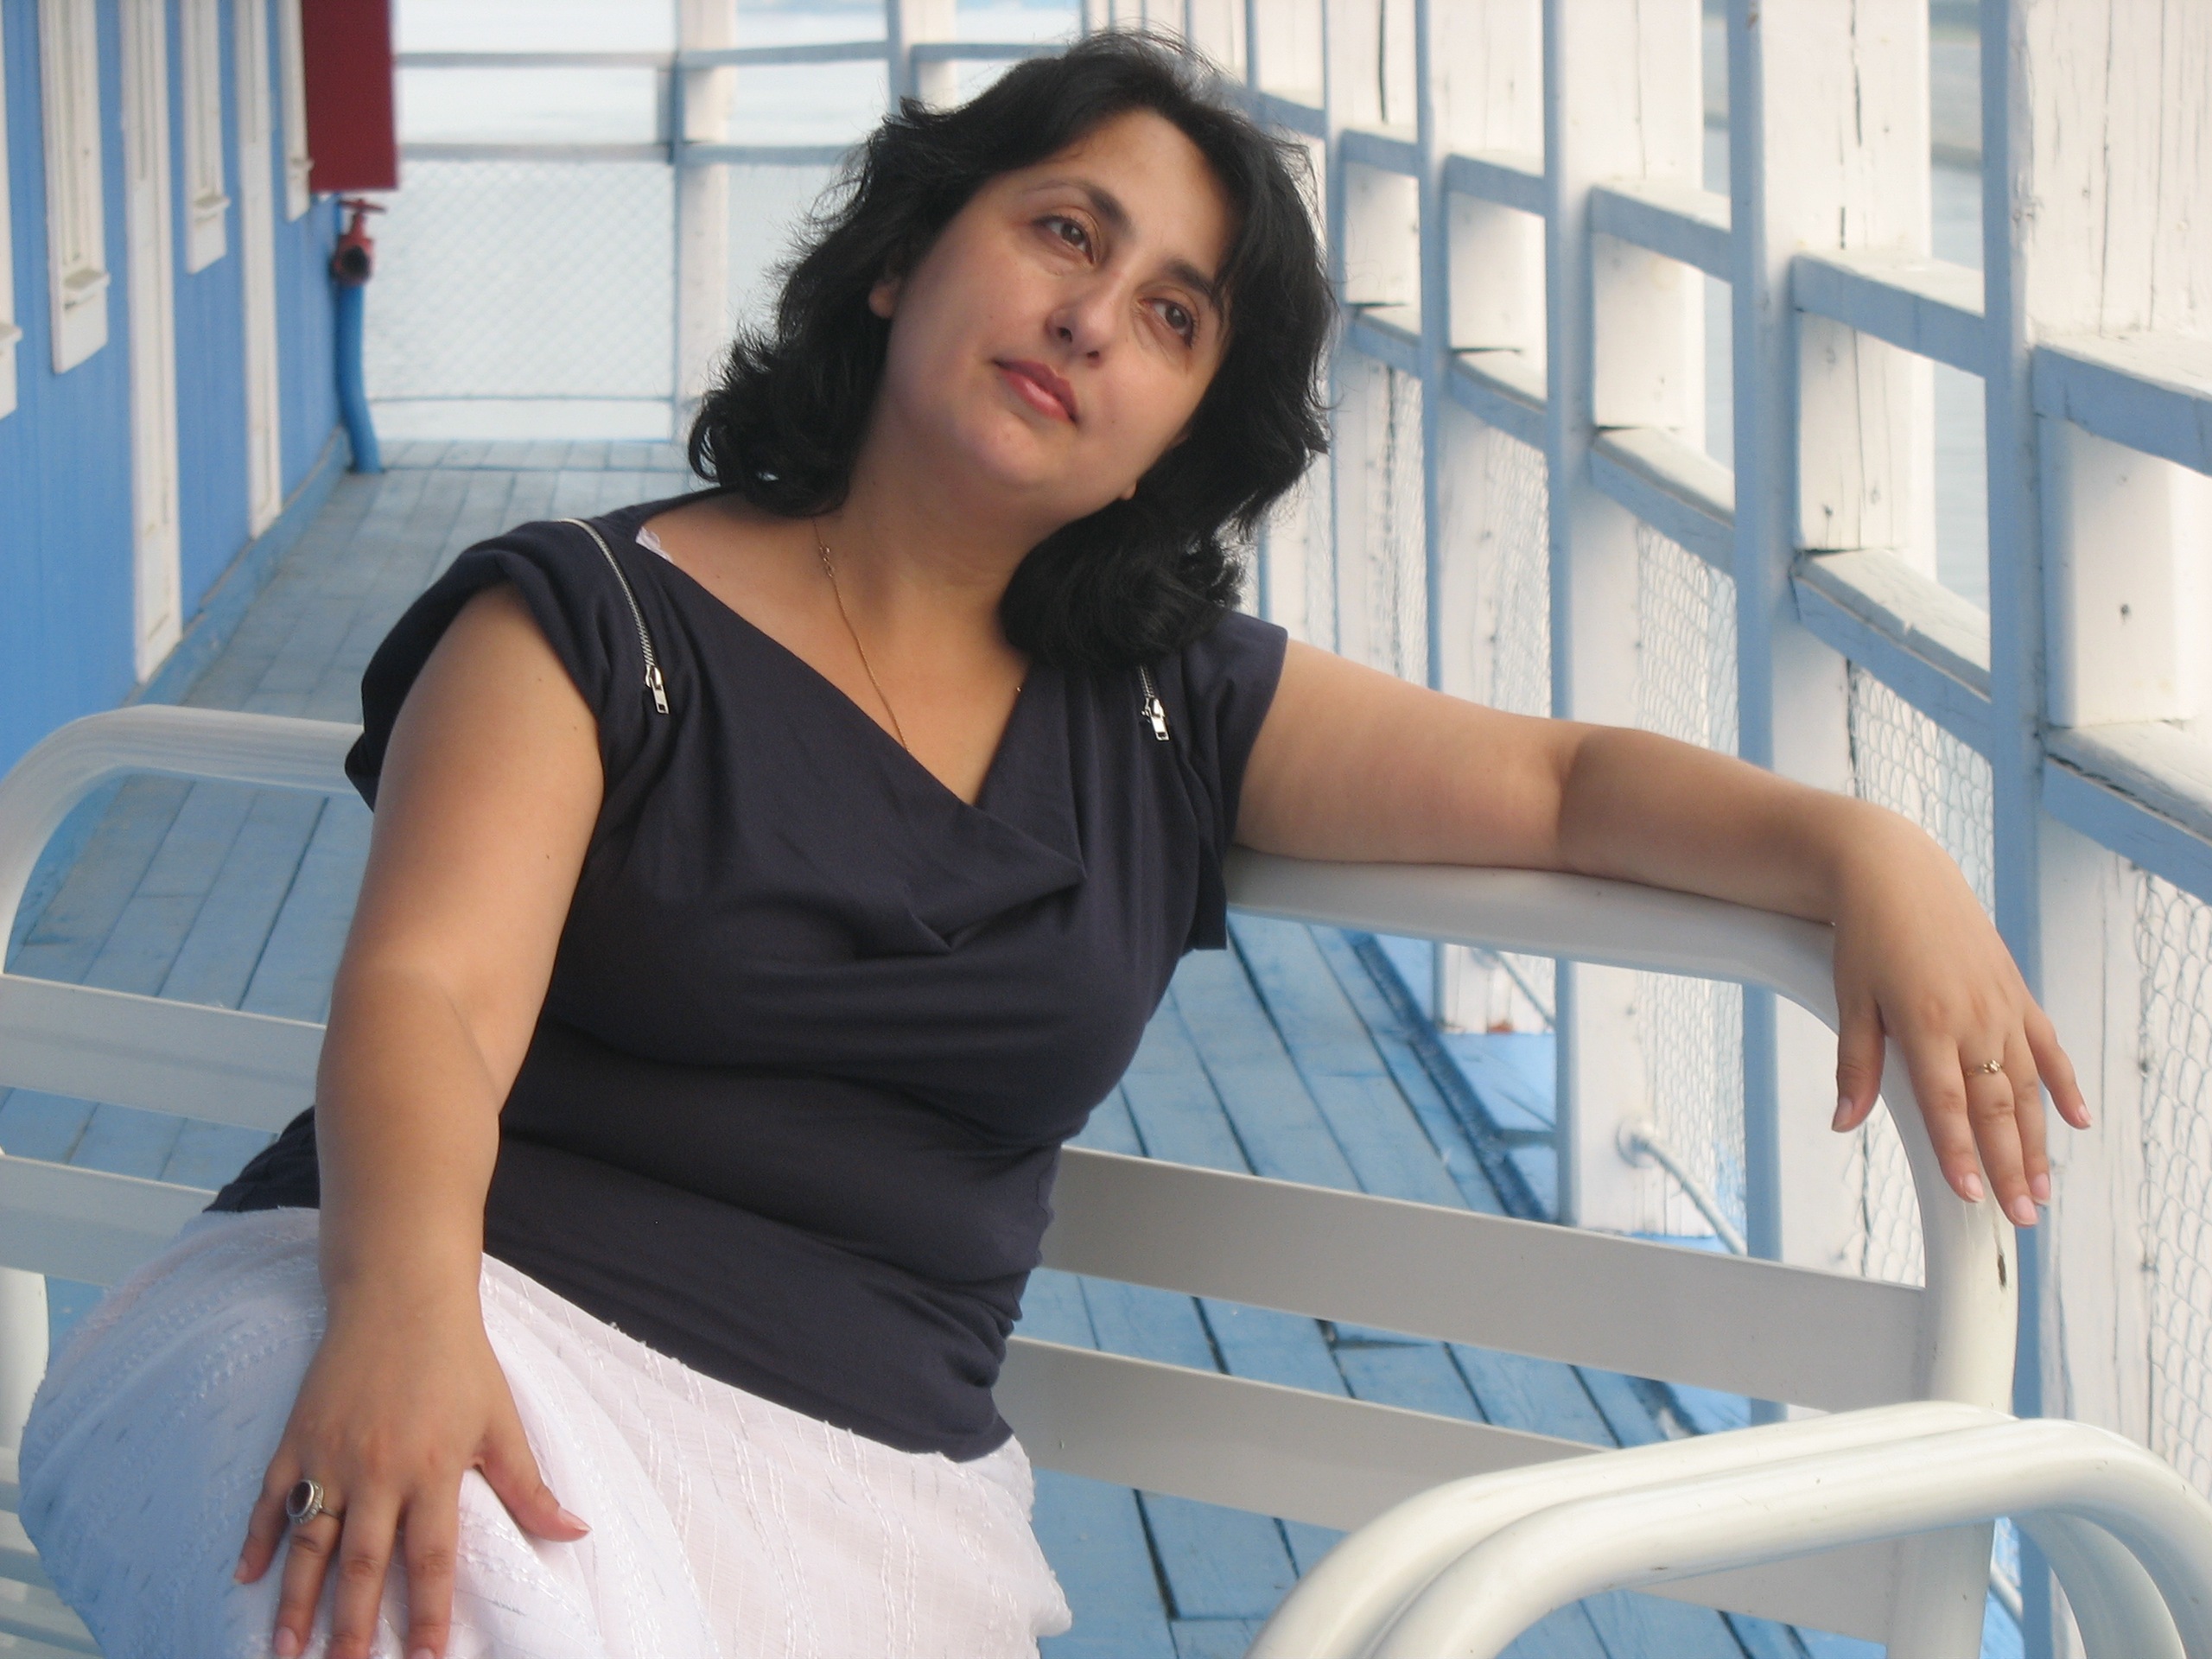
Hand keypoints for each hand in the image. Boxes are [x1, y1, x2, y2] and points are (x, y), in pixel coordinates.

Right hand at [234, 1289, 589, 1658]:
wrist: (401, 1297)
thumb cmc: (459, 1361)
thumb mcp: (500, 1421)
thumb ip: (529, 1486)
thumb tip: (574, 1532)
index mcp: (433, 1469)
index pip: (432, 1557)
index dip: (429, 1613)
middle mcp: (379, 1470)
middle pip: (363, 1563)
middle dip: (352, 1626)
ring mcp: (331, 1456)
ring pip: (310, 1543)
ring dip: (296, 1601)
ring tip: (286, 1653)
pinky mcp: (297, 1438)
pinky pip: (270, 1498)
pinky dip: (256, 1537)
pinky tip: (246, 1577)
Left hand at [1828, 823, 2089, 1226]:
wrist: (1895, 872)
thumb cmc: (1865, 935)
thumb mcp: (1851, 999)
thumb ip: (1856, 1065)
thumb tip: (1844, 1121)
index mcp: (1927, 1023)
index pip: (1947, 1105)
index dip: (1959, 1154)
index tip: (1971, 1196)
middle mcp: (1973, 1018)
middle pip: (1997, 1107)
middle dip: (2009, 1166)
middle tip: (2020, 1217)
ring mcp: (2002, 1005)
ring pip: (2028, 1086)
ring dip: (2038, 1141)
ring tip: (2042, 1189)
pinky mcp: (2015, 992)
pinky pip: (2047, 1046)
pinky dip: (2063, 1085)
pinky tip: (2076, 1121)